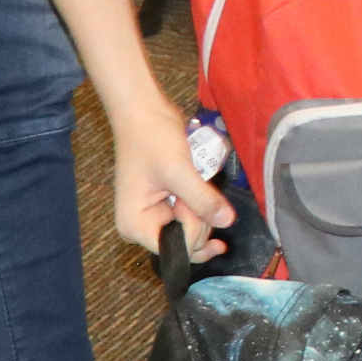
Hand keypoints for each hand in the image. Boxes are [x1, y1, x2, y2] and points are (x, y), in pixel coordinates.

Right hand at [112, 98, 234, 259]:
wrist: (144, 111)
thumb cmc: (151, 138)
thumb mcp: (178, 170)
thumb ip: (203, 199)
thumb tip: (227, 222)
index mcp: (134, 226)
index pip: (175, 249)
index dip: (192, 227)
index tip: (188, 200)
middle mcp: (142, 227)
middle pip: (187, 242)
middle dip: (198, 216)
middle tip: (190, 184)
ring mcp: (156, 216)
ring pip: (194, 230)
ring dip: (202, 207)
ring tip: (191, 179)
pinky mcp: (168, 205)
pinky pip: (194, 216)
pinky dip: (201, 202)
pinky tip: (201, 185)